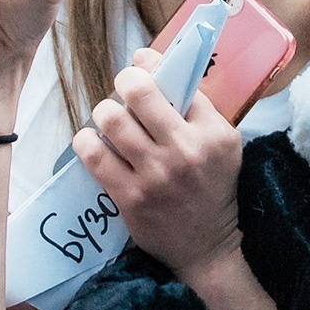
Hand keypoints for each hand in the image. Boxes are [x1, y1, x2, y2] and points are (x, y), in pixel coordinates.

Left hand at [74, 51, 242, 275]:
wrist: (208, 247)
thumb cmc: (213, 187)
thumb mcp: (223, 143)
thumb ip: (196, 108)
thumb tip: (151, 65)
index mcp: (213, 133)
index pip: (178, 80)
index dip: (150, 63)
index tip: (140, 62)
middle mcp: (185, 151)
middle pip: (138, 92)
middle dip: (124, 82)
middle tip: (123, 90)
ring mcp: (156, 176)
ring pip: (111, 120)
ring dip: (104, 113)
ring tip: (110, 120)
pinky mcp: (131, 199)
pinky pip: (93, 156)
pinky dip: (86, 142)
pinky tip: (93, 143)